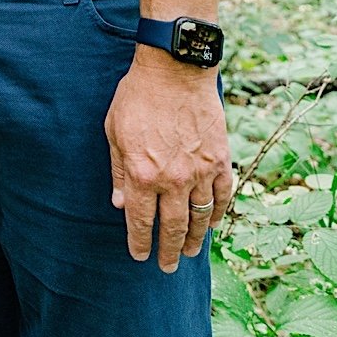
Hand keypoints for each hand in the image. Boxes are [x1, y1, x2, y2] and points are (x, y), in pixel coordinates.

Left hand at [105, 49, 233, 270]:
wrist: (174, 71)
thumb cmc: (138, 98)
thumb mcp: (114, 133)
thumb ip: (119, 172)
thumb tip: (121, 204)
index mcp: (143, 175)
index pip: (141, 221)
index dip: (140, 242)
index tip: (140, 255)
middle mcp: (172, 180)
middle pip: (173, 228)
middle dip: (169, 251)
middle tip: (168, 266)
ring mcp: (199, 172)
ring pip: (200, 217)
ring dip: (196, 239)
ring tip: (191, 253)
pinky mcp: (219, 160)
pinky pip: (222, 195)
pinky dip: (218, 213)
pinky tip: (213, 224)